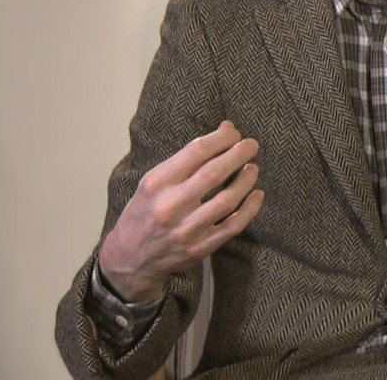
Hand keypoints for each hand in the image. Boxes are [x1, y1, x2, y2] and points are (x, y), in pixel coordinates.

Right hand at [98, 121, 263, 301]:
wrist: (130, 258)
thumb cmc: (145, 211)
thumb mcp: (154, 182)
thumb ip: (188, 158)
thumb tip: (227, 129)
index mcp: (156, 184)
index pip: (195, 152)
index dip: (221, 138)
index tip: (233, 133)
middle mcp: (169, 207)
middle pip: (213, 173)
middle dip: (239, 154)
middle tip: (251, 144)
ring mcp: (186, 230)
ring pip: (227, 200)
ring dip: (246, 180)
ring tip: (253, 168)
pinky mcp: (200, 248)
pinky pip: (233, 226)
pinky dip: (250, 208)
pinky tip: (257, 194)